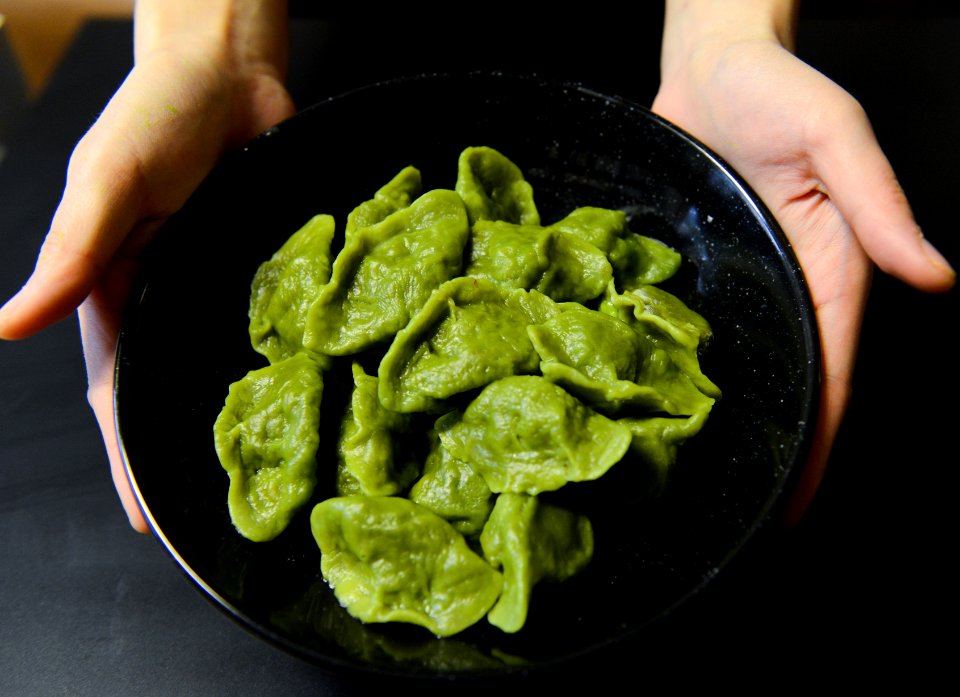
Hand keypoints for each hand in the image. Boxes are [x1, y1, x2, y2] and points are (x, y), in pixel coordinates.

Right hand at [0, 0, 295, 532]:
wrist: (229, 71)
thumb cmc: (156, 115)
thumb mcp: (107, 184)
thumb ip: (70, 255)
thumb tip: (4, 326)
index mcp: (115, 291)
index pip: (115, 392)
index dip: (126, 456)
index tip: (144, 519)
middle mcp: (167, 299)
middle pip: (171, 393)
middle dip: (181, 456)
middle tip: (209, 520)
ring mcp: (219, 287)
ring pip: (222, 368)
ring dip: (235, 421)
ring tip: (259, 477)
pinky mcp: (267, 268)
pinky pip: (274, 328)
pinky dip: (282, 367)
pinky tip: (305, 403)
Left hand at [652, 0, 954, 524]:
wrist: (711, 63)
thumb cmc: (779, 88)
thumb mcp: (838, 138)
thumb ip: (879, 204)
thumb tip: (936, 273)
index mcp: (829, 267)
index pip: (832, 370)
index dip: (820, 439)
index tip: (798, 503)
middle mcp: (787, 282)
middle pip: (789, 380)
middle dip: (778, 446)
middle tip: (748, 510)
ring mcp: (742, 276)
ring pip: (744, 362)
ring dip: (734, 415)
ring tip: (707, 476)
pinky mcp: (700, 263)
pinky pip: (694, 326)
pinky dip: (687, 366)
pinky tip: (664, 400)